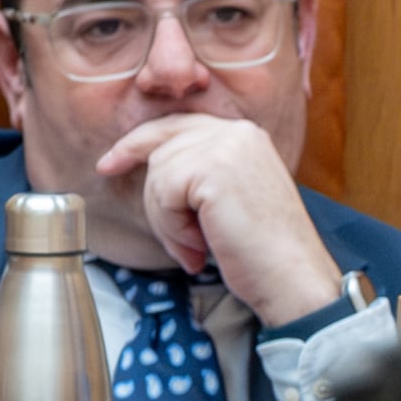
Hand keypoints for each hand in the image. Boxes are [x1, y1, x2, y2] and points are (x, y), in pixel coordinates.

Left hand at [98, 114, 344, 327]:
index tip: (109, 164)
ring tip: (197, 248)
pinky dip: (173, 229)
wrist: (291, 276)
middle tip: (178, 241)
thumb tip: (148, 168)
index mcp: (244, 135)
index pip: (176, 125)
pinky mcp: (214, 169)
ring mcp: (227, 146)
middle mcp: (237, 132)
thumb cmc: (262, 251)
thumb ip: (200, 173)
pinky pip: (163, 194)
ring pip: (158, 175)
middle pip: (160, 148)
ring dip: (168, 222)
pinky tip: (199, 246)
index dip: (137, 142)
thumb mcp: (230, 198)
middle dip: (154, 199)